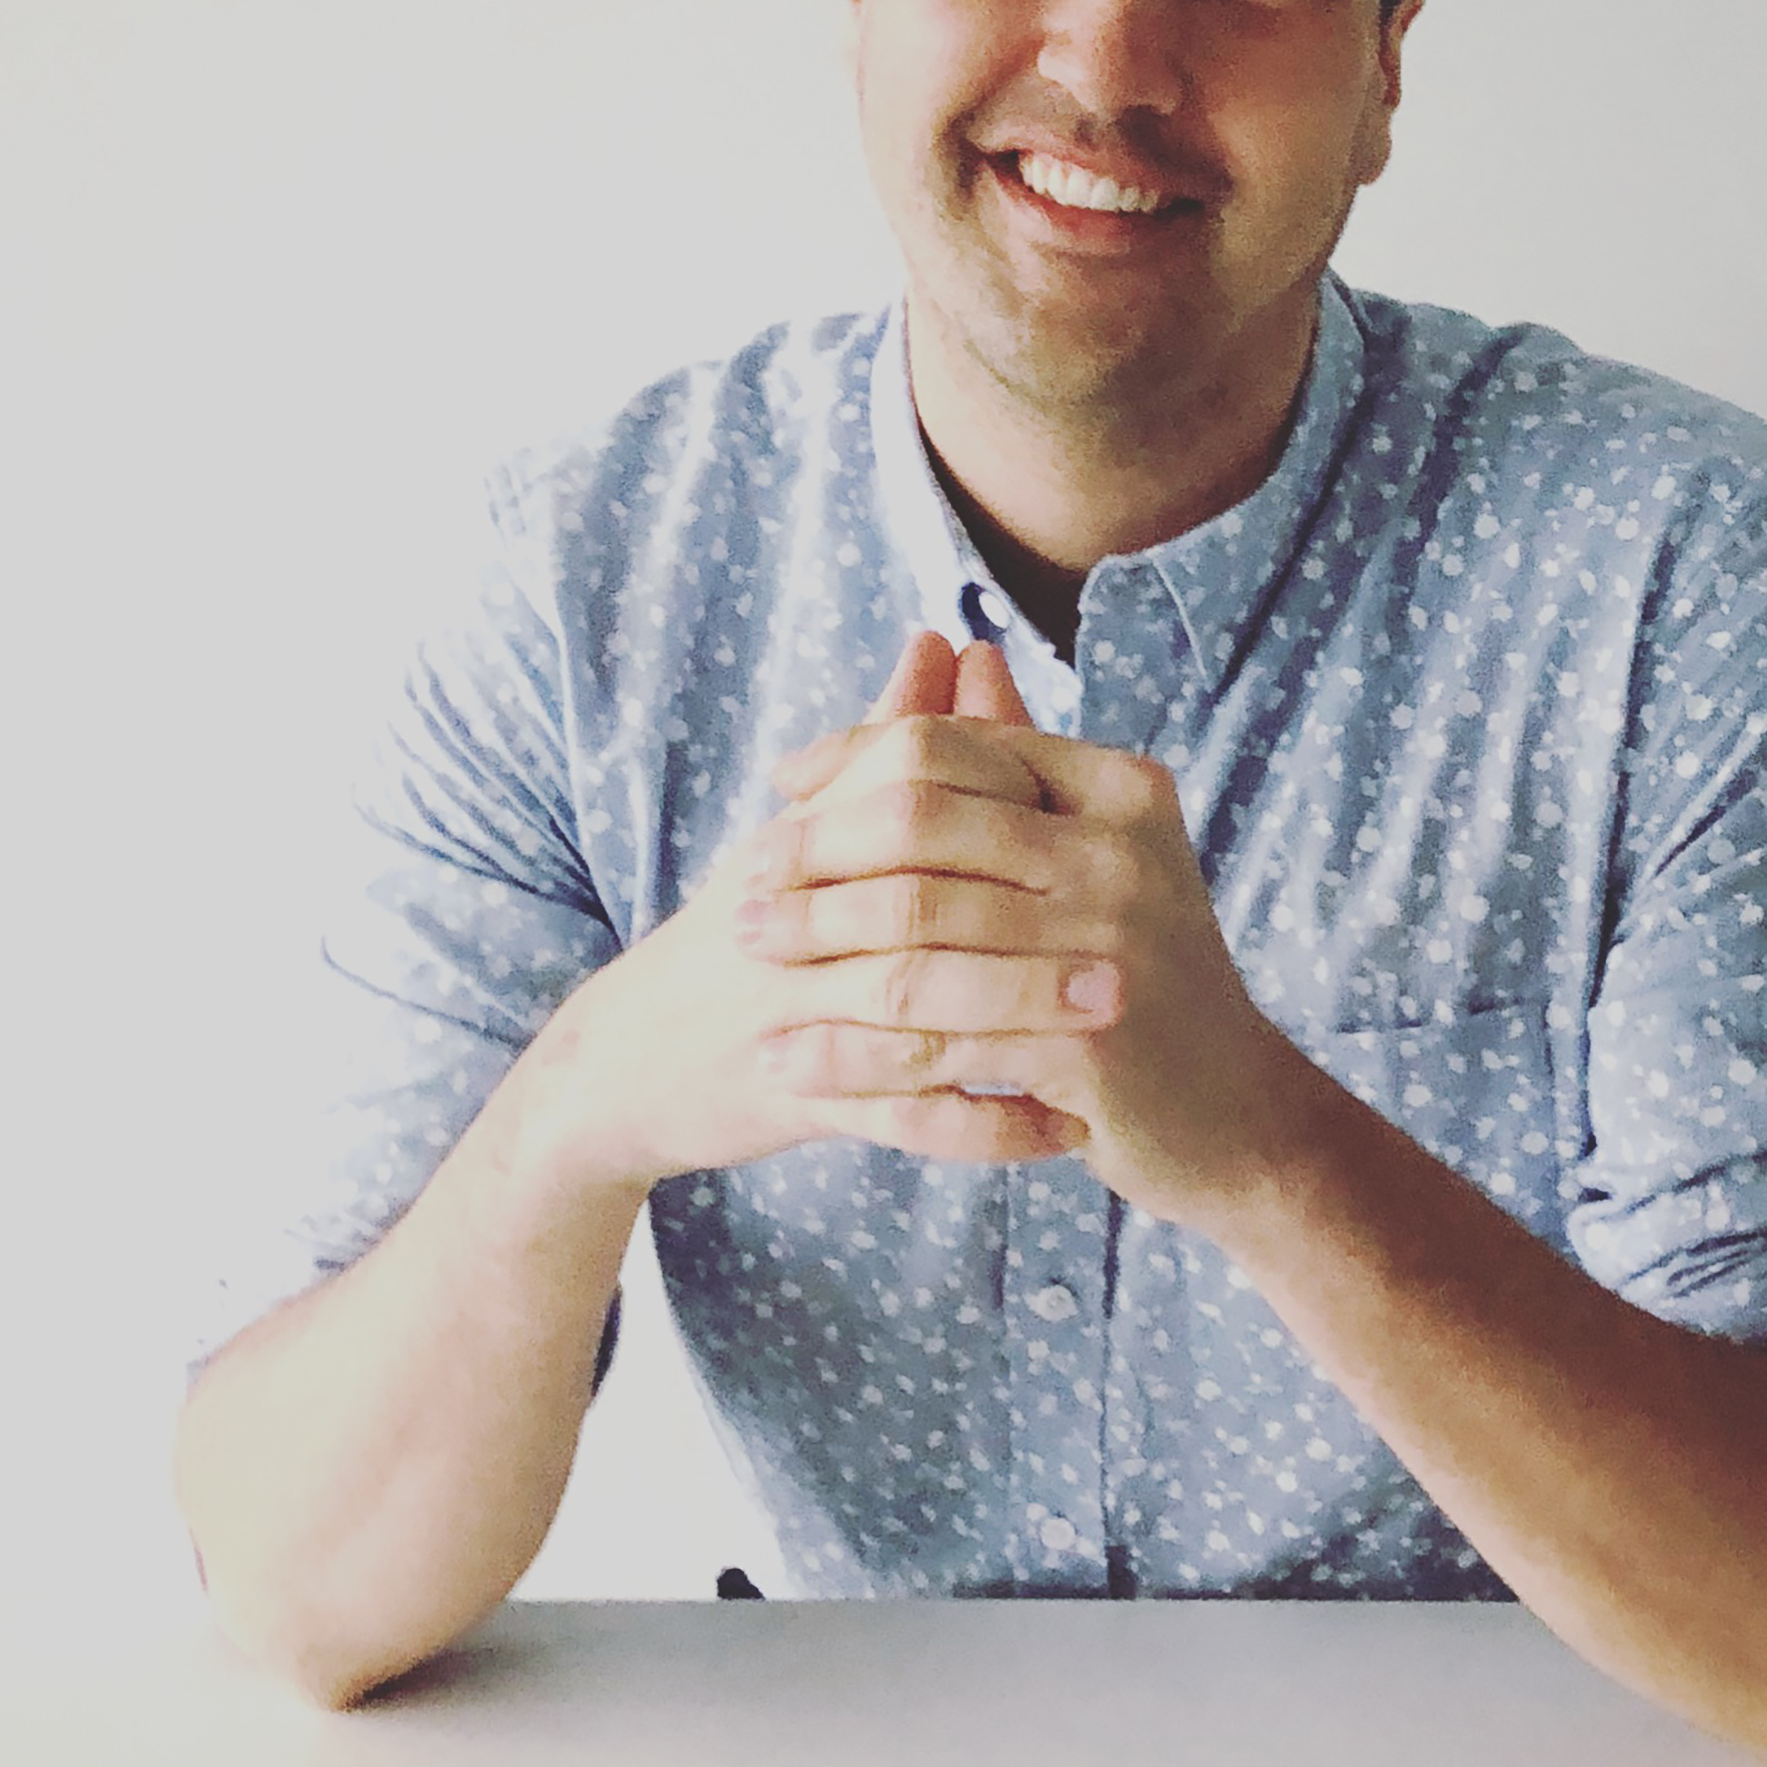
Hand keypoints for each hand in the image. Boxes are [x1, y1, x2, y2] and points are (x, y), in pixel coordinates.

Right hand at [521, 632, 1092, 1198]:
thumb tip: (949, 637)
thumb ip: (884, 738)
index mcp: (809, 834)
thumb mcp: (805, 830)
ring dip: (1021, 1015)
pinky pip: (903, 1116)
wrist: (630, 1055)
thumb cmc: (748, 925)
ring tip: (1110, 1026)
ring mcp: (794, 1005)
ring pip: (920, 1006)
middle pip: (926, 897)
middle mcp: (797, 909)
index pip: (916, 785)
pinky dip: (987, 1124)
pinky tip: (1062, 1129)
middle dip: (1035, 921)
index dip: (1013, 800)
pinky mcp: (797, 1092)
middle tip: (1136, 947)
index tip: (1100, 822)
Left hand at [742, 642, 1322, 1231]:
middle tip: (745, 886)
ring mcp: (1108, 949)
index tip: (782, 791)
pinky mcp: (1084, 1047)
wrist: (1233, 1114)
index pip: (952, 744)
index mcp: (1119, 789)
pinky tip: (787, 1060)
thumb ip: (1018, 757)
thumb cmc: (1134, 972)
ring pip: (914, 928)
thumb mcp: (1092, 849)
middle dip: (815, 853)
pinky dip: (845, 1051)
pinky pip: (928, 1038)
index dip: (851, 761)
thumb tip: (950, 647)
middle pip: (921, 823)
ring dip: (813, 941)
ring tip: (749, 957)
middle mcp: (1122, 854)